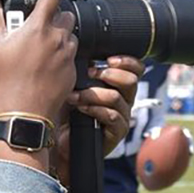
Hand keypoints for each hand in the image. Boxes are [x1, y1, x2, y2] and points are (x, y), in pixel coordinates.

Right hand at [0, 0, 77, 125]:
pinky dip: (61, 55)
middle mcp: (58, 38)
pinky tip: (45, 64)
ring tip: (41, 47)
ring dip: (59, 36)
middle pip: (65, 14)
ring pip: (70, 35)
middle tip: (38, 25)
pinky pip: (71, 55)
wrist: (24, 113)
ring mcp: (67, 55)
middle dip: (54, 15)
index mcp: (39, 28)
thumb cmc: (6, 82)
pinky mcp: (72, 71)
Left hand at [51, 55, 144, 184]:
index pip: (136, 69)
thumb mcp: (74, 85)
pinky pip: (111, 116)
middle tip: (90, 75)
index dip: (127, 61)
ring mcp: (122, 117)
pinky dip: (94, 109)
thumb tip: (83, 50)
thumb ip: (85, 69)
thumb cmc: (65, 112)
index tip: (109, 59)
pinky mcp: (116, 133)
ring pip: (116, 97)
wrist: (57, 142)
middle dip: (109, 74)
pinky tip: (80, 109)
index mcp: (119, 86)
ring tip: (74, 96)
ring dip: (92, 93)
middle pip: (132, 80)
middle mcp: (124, 101)